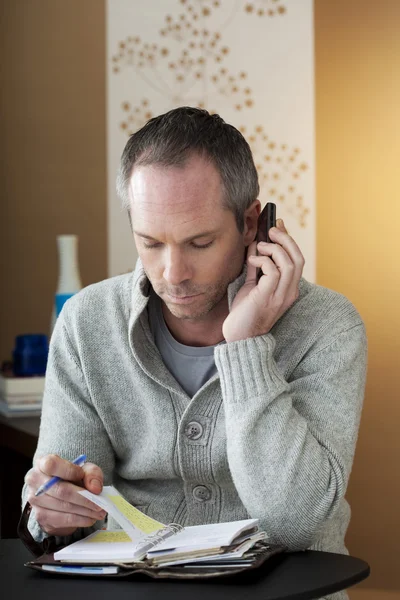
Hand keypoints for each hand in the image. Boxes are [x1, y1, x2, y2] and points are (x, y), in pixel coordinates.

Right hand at [25, 454, 106, 535]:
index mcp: (43, 463)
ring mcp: (35, 500)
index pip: (51, 465)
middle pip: (61, 490)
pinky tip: (90, 519)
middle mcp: (34, 481)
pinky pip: (62, 520)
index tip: (82, 475)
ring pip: (63, 507)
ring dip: (85, 511)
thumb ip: (92, 474)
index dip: (69, 470)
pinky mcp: (40, 516)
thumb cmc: (72, 477)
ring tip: (99, 512)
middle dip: (84, 498)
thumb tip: (95, 488)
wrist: (60, 492)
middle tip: (100, 504)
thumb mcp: (84, 469)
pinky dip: (79, 520)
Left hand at [222, 219, 304, 342]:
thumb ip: (257, 266)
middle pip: (298, 258)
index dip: (289, 240)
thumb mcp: (253, 284)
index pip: (297, 259)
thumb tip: (257, 242)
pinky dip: (262, 260)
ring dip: (273, 249)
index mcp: (289, 289)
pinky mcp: (268, 297)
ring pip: (289, 263)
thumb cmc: (245, 311)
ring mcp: (281, 295)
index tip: (278, 225)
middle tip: (270, 230)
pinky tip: (251, 261)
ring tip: (259, 247)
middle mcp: (289, 292)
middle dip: (286, 239)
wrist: (239, 337)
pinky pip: (273, 271)